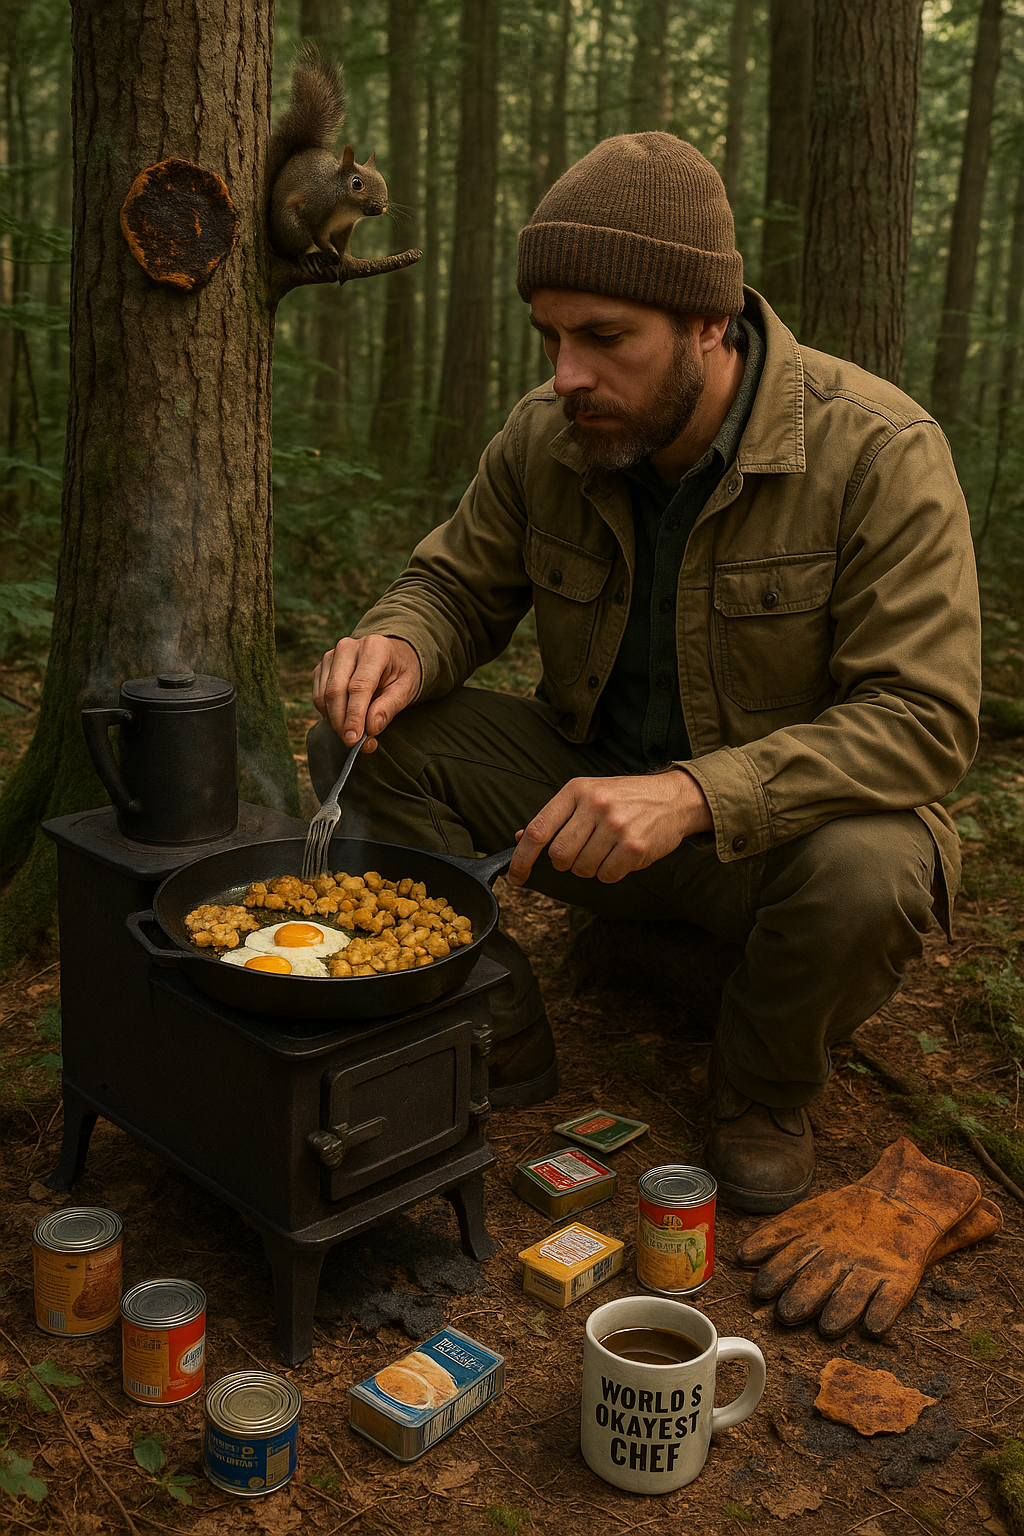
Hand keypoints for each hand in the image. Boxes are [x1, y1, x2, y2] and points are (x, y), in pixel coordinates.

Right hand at [312, 635, 420, 749]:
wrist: (392, 656)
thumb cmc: (401, 673)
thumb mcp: (406, 690)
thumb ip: (388, 708)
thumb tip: (371, 729)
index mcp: (374, 649)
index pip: (359, 687)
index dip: (354, 716)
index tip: (353, 739)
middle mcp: (349, 648)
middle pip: (336, 691)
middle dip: (341, 722)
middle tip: (352, 743)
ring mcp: (332, 656)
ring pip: (324, 695)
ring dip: (334, 721)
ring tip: (353, 734)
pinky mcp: (322, 667)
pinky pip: (318, 696)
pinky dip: (328, 714)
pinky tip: (344, 721)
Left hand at [507, 768, 712, 886]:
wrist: (673, 797)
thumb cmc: (625, 797)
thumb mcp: (588, 793)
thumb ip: (556, 816)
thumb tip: (520, 837)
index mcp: (576, 790)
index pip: (537, 830)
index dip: (521, 858)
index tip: (516, 877)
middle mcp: (595, 805)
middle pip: (559, 856)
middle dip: (566, 862)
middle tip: (583, 851)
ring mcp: (616, 826)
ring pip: (583, 869)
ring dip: (591, 867)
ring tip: (607, 848)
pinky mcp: (634, 846)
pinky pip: (607, 876)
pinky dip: (610, 872)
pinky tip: (622, 854)